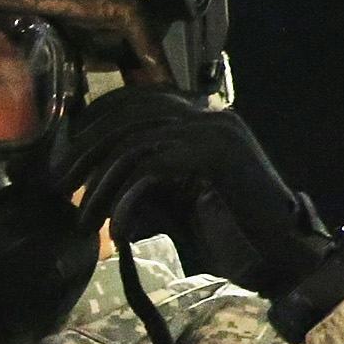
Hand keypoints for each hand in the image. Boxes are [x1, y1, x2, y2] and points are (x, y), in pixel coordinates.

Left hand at [54, 87, 336, 295]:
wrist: (285, 245)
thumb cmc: (232, 224)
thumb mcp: (181, 189)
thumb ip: (149, 171)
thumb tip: (95, 174)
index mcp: (202, 113)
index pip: (137, 99)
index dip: (95, 122)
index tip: (66, 154)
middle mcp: (207, 113)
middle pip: (128, 116)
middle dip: (86, 150)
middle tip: (59, 184)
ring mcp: (213, 129)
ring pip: (133, 144)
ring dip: (100, 185)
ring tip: (83, 220)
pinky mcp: (212, 155)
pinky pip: (150, 168)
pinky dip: (125, 200)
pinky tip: (116, 230)